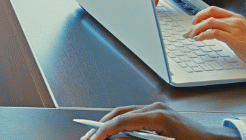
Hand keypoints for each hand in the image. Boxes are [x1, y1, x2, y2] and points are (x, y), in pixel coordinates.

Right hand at [82, 103, 238, 139]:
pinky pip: (133, 115)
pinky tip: (113, 132)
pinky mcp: (158, 114)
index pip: (121, 121)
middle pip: (119, 114)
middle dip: (100, 126)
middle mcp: (156, 109)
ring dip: (108, 124)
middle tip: (87, 138)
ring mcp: (157, 109)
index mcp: (158, 116)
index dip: (103, 132)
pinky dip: (120, 123)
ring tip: (95, 135)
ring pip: (124, 113)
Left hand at [186, 6, 245, 74]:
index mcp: (237, 17)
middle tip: (189, 29)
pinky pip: (214, 33)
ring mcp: (235, 29)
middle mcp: (235, 20)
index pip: (214, 9)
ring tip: (191, 36)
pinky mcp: (235, 39)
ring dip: (197, 29)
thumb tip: (215, 32)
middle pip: (210, 13)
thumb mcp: (242, 33)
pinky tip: (199, 39)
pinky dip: (203, 35)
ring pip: (210, 22)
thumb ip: (230, 30)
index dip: (200, 14)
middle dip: (196, 19)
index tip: (193, 22)